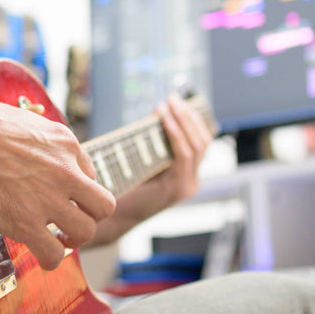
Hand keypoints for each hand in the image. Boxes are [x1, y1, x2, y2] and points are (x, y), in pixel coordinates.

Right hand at [0, 97, 115, 269]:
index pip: (90, 174)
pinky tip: (42, 256)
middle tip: (70, 221)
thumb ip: (41, 141)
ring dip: (73, 239)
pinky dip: (51, 259)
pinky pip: (53, 253)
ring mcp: (47, 199)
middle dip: (90, 217)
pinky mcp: (25, 222)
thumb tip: (37, 153)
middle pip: (102, 206)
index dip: (77, 189)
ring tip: (58, 240)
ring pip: (85, 231)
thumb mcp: (26, 120)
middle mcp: (64, 172)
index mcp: (65, 144)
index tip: (62, 196)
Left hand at [85, 94, 214, 246]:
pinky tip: (165, 121)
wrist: (111, 215)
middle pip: (203, 141)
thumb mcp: (145, 159)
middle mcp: (192, 181)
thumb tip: (160, 111)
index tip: (178, 102)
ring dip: (182, 121)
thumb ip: (155, 141)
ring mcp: (187, 186)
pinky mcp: (177, 189)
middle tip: (173, 98)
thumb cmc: (124, 185)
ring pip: (196, 147)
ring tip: (168, 105)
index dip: (194, 119)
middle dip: (189, 116)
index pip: (202, 142)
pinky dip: (176, 136)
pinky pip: (183, 157)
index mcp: (187, 174)